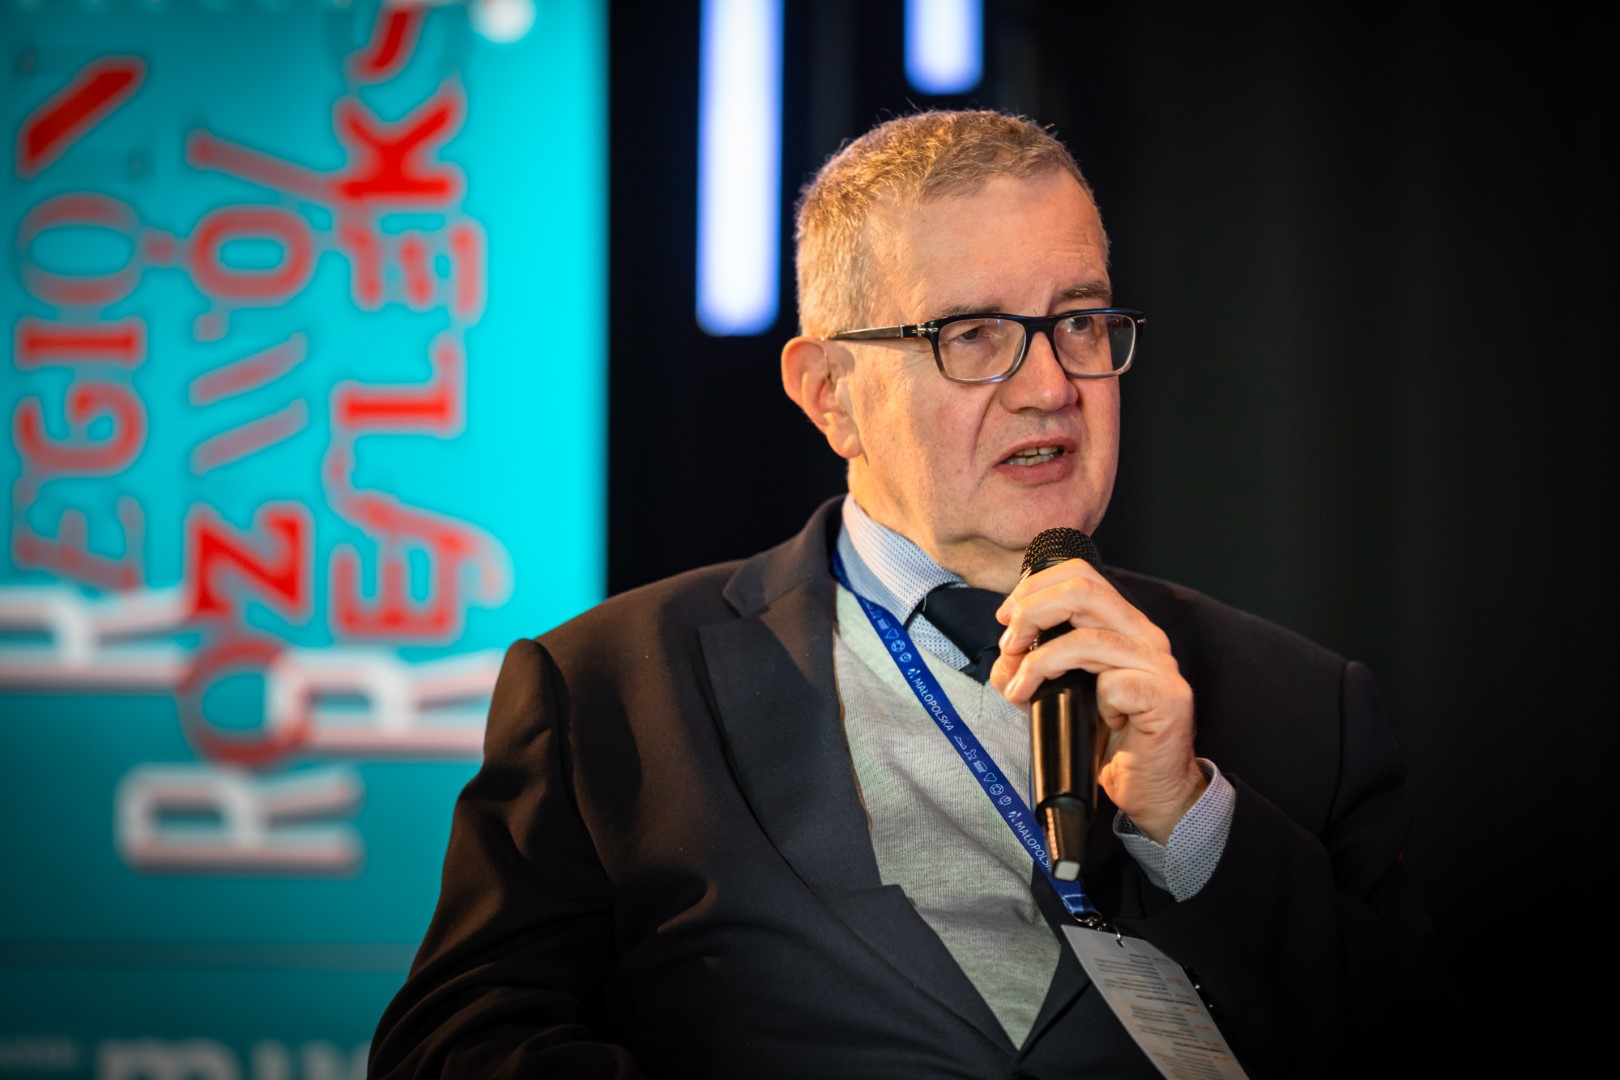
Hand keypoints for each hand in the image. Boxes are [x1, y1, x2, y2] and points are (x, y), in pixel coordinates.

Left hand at [990, 558, 1204, 841]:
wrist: (1150, 787)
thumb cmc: (1107, 738)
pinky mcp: (1166, 697)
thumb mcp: (1058, 693)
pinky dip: (1089, 700)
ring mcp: (1159, 664)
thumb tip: (1005, 656)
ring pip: (1088, 638)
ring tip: (1020, 688)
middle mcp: (1145, 634)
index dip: (1034, 588)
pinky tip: (1092, 719)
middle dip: (1032, 613)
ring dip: (1040, 662)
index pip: (1079, 574)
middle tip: (1010, 647)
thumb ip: (1032, 665)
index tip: (1006, 618)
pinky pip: (1113, 684)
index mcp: (1122, 623)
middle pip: (1082, 590)